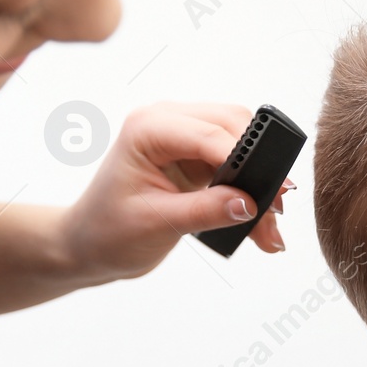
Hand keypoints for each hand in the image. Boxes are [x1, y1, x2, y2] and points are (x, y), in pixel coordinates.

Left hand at [58, 102, 292, 282]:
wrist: (88, 245)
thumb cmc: (108, 232)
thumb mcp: (158, 224)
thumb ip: (206, 211)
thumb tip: (250, 203)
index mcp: (147, 128)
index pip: (210, 134)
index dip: (248, 161)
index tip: (275, 191)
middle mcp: (166, 120)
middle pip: (233, 125)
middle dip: (260, 168)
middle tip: (278, 210)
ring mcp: (181, 135)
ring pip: (240, 142)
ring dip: (259, 180)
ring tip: (270, 227)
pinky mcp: (193, 154)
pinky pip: (234, 162)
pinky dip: (249, 189)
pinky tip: (259, 222)